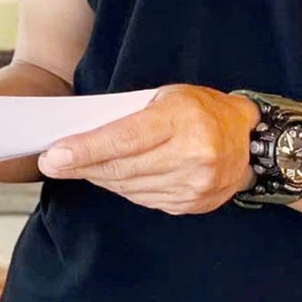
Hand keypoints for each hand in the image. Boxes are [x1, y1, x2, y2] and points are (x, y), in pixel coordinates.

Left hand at [37, 85, 257, 214]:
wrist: (250, 139)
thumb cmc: (200, 109)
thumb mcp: (167, 97)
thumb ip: (129, 116)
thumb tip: (81, 136)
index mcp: (185, 121)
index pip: (124, 140)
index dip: (85, 150)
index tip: (53, 156)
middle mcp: (193, 157)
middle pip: (122, 167)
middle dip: (81, 166)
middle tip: (51, 162)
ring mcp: (196, 186)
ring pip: (130, 187)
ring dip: (98, 177)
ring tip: (75, 167)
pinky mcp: (193, 204)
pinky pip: (144, 199)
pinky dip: (121, 188)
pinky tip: (107, 176)